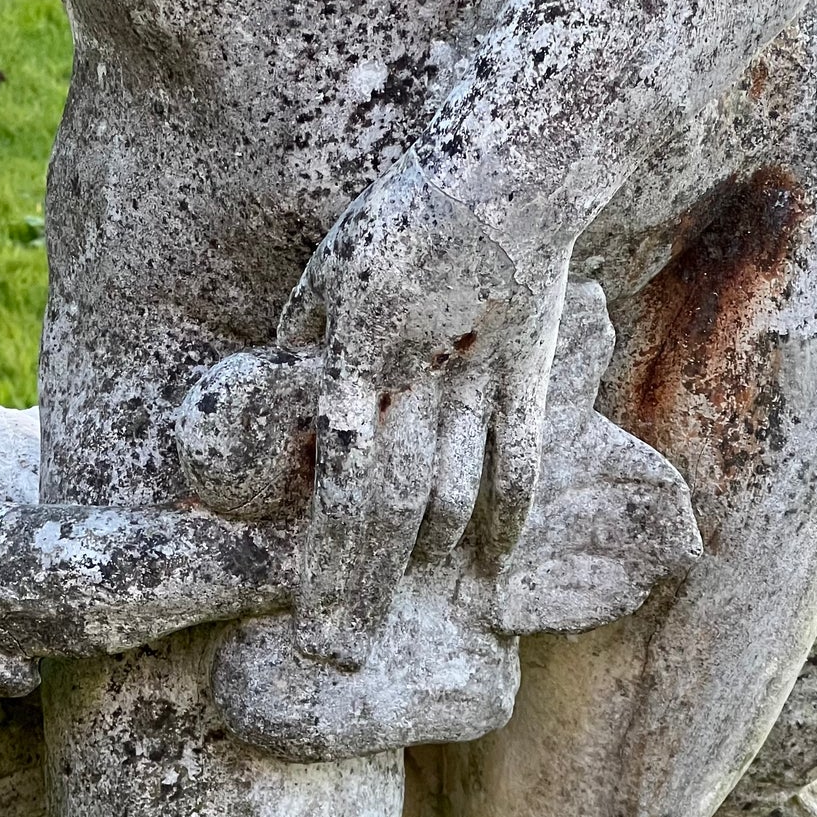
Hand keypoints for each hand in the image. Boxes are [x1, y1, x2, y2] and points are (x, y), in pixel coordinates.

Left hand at [279, 152, 567, 666]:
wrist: (521, 160)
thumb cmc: (411, 205)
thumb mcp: (335, 261)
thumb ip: (306, 331)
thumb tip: (285, 387)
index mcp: (360, 354)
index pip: (337, 480)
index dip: (323, 557)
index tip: (308, 620)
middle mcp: (420, 381)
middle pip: (389, 507)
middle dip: (364, 586)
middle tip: (342, 656)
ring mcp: (483, 383)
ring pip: (452, 495)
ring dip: (426, 568)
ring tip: (406, 629)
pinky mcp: (532, 375)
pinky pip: (522, 459)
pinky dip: (510, 518)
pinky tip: (492, 573)